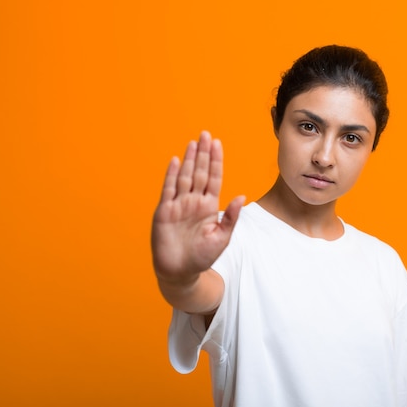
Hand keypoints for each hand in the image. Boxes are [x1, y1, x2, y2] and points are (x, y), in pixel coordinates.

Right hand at [151, 131, 244, 284]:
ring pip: (185, 177)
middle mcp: (194, 201)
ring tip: (193, 143)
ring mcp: (179, 205)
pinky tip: (175, 161)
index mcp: (209, 206)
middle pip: (199, 172)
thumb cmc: (202, 256)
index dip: (215, 161)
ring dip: (188, 160)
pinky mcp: (165, 211)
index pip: (213, 178)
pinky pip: (168, 190)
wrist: (180, 272)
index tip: (218, 144)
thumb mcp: (222, 237)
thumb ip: (230, 217)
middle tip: (206, 134)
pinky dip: (171, 175)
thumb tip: (241, 196)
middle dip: (203, 154)